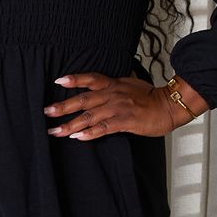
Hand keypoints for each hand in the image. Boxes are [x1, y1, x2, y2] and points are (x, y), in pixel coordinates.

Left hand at [44, 72, 207, 139]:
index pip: (90, 78)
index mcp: (113, 84)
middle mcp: (113, 95)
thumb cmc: (151, 97)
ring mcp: (118, 108)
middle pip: (83, 100)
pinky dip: (90, 133)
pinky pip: (103, 128)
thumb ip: (114, 85)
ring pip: (89, 117)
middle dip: (63, 107)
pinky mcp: (125, 121)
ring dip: (71, 124)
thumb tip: (103, 84)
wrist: (169, 105)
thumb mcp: (130, 84)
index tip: (57, 81)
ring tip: (56, 131)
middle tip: (46, 112)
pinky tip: (78, 138)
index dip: (74, 79)